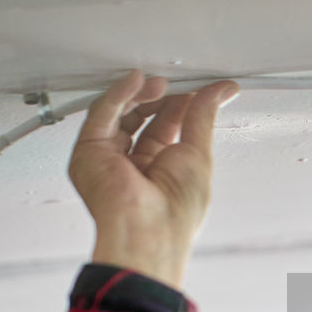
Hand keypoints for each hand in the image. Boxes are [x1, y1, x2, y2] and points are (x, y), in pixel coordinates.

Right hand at [68, 70, 239, 288]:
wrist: (149, 230)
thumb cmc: (175, 212)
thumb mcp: (199, 153)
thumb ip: (204, 116)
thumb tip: (221, 91)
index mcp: (159, 170)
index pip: (165, 125)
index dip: (179, 102)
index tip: (196, 86)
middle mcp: (132, 164)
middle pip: (141, 117)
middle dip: (159, 96)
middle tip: (177, 82)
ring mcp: (108, 158)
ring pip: (120, 112)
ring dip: (141, 94)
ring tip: (161, 83)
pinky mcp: (89, 151)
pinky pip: (102, 113)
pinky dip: (120, 94)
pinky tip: (137, 81)